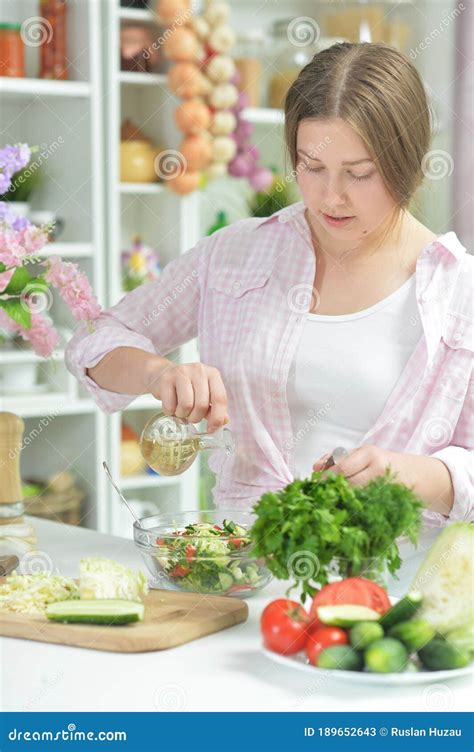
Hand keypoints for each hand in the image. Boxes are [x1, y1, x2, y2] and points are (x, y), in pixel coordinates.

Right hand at [147, 360, 228, 431]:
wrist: (162, 374)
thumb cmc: (187, 387)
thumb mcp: (204, 394)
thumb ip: (214, 408)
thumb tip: (223, 421)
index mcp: (213, 374)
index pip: (220, 398)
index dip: (216, 418)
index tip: (211, 429)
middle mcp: (199, 371)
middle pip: (202, 404)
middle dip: (195, 417)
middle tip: (190, 417)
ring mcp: (182, 373)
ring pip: (186, 405)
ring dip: (182, 415)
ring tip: (180, 410)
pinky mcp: (166, 379)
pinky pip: (170, 405)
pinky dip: (170, 412)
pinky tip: (171, 405)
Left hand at [312, 445, 453, 514]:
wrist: (418, 475)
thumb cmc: (385, 463)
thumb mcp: (364, 456)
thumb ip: (339, 459)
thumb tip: (315, 467)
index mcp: (369, 454)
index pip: (342, 468)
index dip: (326, 478)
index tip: (315, 485)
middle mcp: (378, 469)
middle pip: (349, 484)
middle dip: (334, 492)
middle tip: (323, 497)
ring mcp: (386, 487)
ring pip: (357, 498)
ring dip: (344, 502)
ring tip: (335, 504)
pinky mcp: (390, 503)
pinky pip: (367, 508)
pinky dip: (356, 510)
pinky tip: (351, 511)